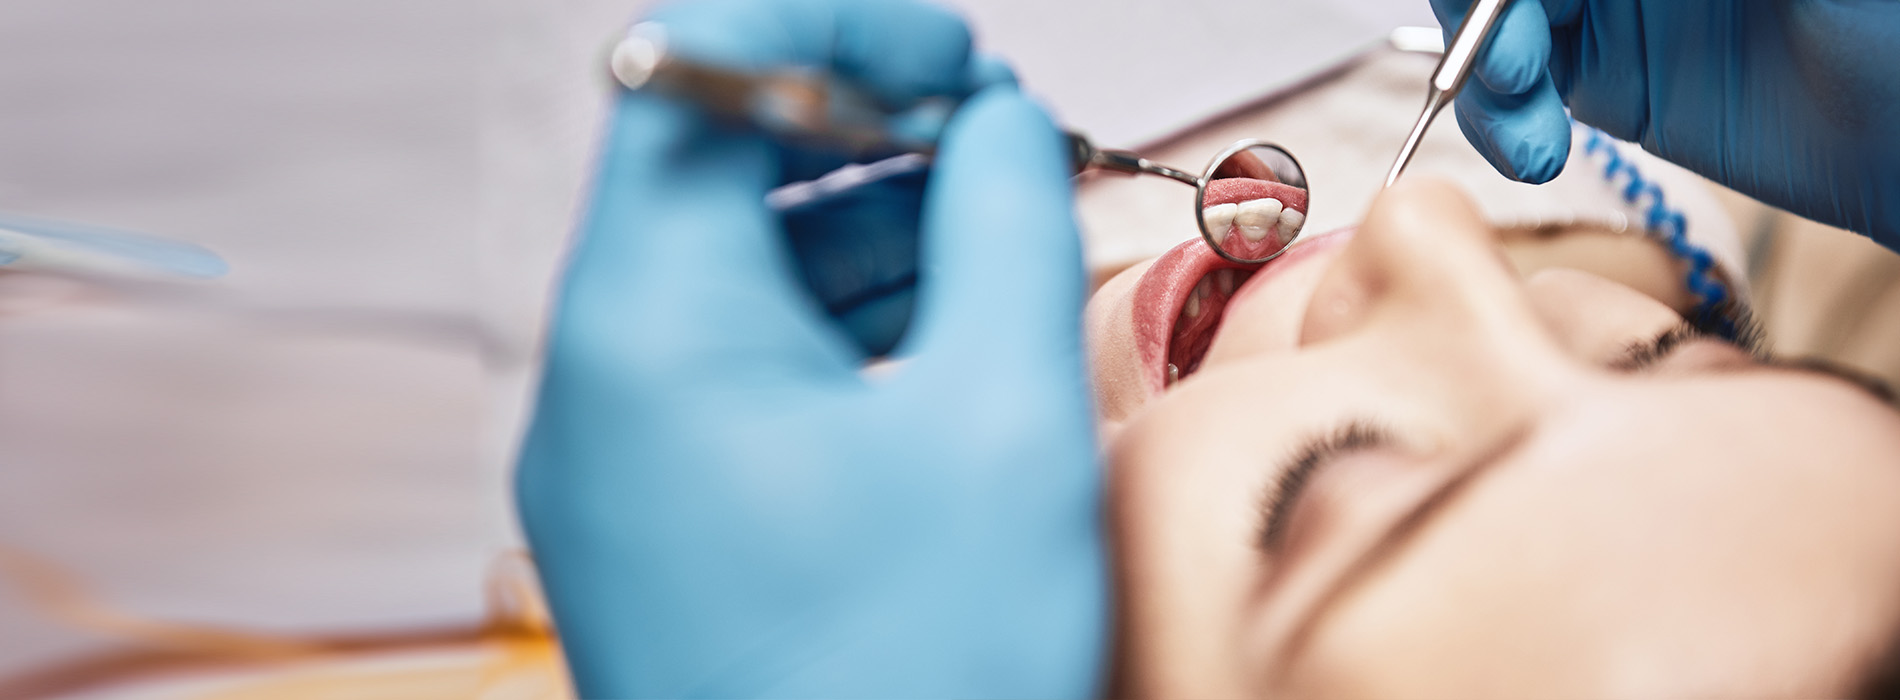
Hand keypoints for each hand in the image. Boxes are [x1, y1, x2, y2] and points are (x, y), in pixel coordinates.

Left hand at [514, 0, 1105, 695]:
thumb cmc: (908, 693)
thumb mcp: (999, 420)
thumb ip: (1000, 224)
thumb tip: (995, 122)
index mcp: (648, 326)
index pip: (695, 69)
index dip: (830, 26)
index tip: (944, 48)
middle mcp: (603, 380)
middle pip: (717, 163)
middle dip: (867, 120)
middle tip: (996, 131)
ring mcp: (625, 453)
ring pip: (738, 263)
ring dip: (867, 217)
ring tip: (996, 221)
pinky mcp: (667, 510)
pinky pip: (744, 359)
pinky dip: (842, 315)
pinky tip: (946, 319)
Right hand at [1430, 0, 1899, 246]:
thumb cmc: (1894, 23)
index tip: (1502, 9)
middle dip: (1484, 13)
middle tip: (1508, 68)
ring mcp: (1611, 4)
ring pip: (1496, 22)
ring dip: (1483, 75)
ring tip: (1526, 134)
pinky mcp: (1604, 78)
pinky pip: (1515, 90)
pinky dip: (1501, 121)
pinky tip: (1531, 150)